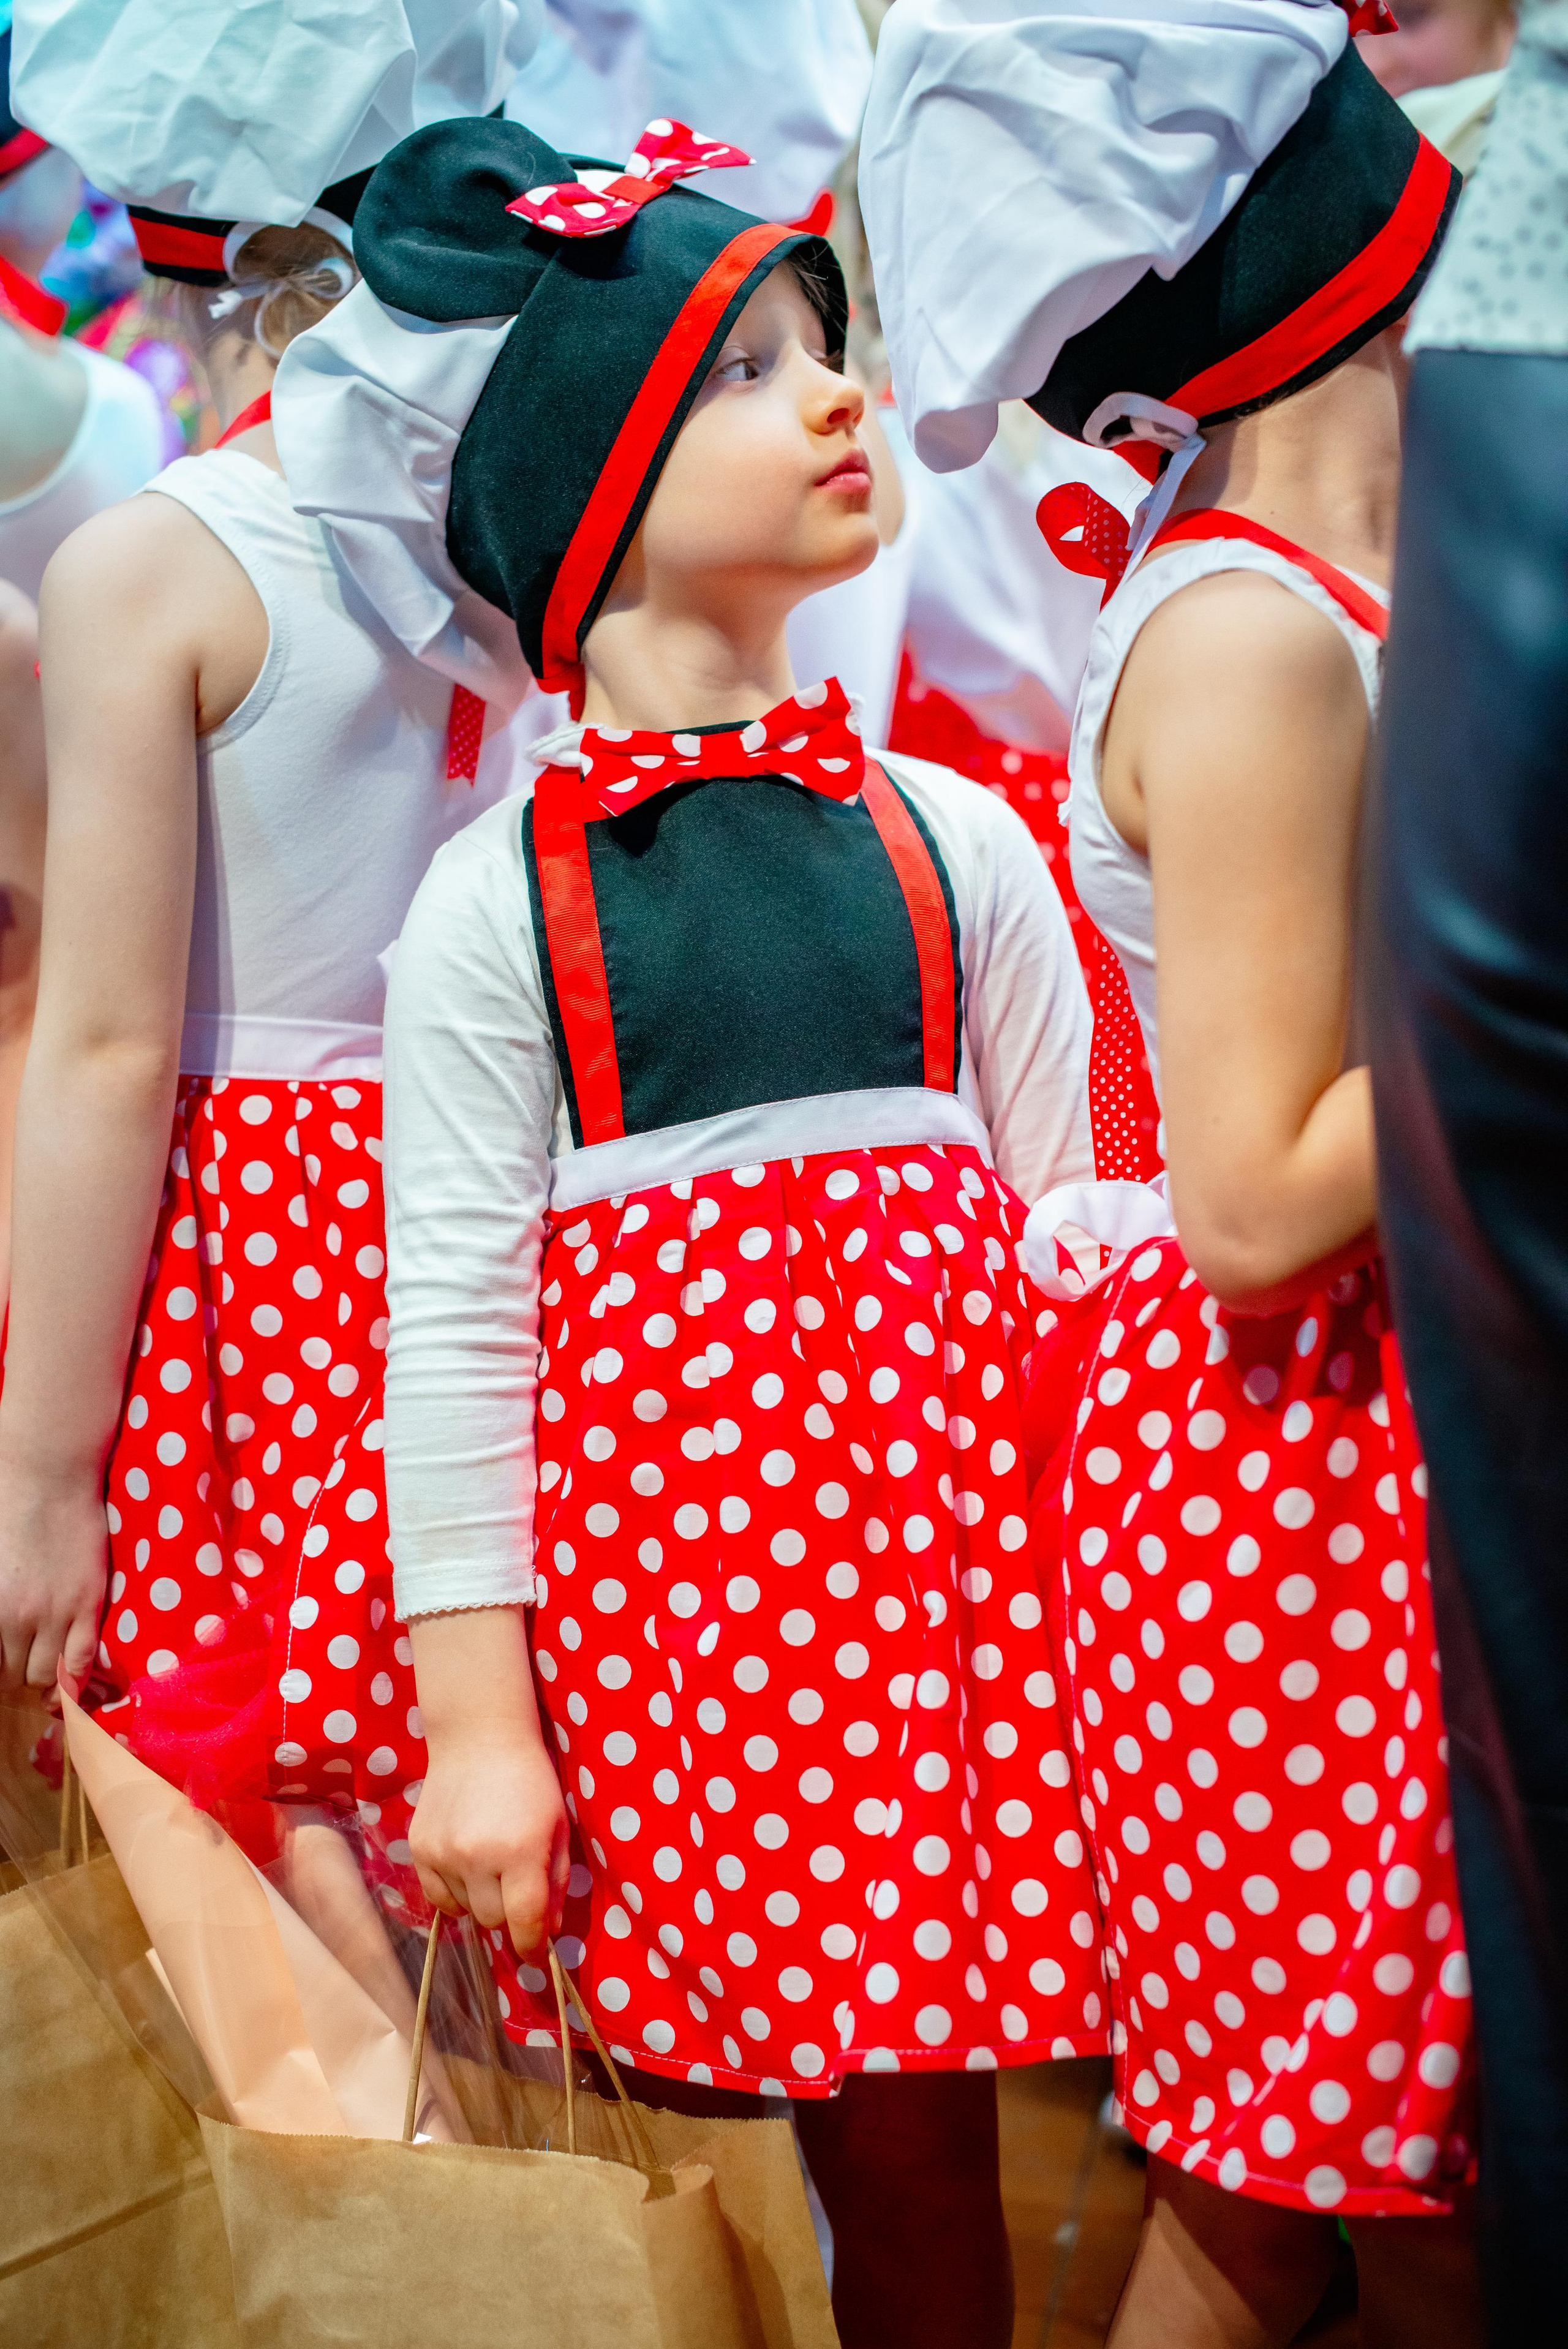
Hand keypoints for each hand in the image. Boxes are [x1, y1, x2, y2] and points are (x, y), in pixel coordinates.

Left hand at [0, 1463, 106, 1701]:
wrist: (48, 1474)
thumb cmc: (5, 1508)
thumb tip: (1, 1629)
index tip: (3, 1666)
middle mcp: (15, 1619)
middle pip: (13, 1676)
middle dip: (14, 1677)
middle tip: (19, 1665)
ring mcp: (55, 1613)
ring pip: (46, 1677)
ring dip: (43, 1681)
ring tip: (43, 1671)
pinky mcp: (87, 1604)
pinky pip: (81, 1662)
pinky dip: (74, 1683)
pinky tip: (70, 1686)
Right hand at [409, 1732, 570, 1959]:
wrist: (479, 1737)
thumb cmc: (530, 1781)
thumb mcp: (558, 1828)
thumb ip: (555, 1883)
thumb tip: (550, 1931)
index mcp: (521, 1852)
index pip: (525, 1923)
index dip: (533, 1947)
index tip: (536, 1954)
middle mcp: (478, 1857)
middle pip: (493, 1921)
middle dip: (508, 1914)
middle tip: (515, 1889)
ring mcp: (444, 1853)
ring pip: (465, 1911)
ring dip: (481, 1899)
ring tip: (490, 1863)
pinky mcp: (420, 1848)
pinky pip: (437, 1896)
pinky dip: (454, 1892)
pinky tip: (466, 1865)